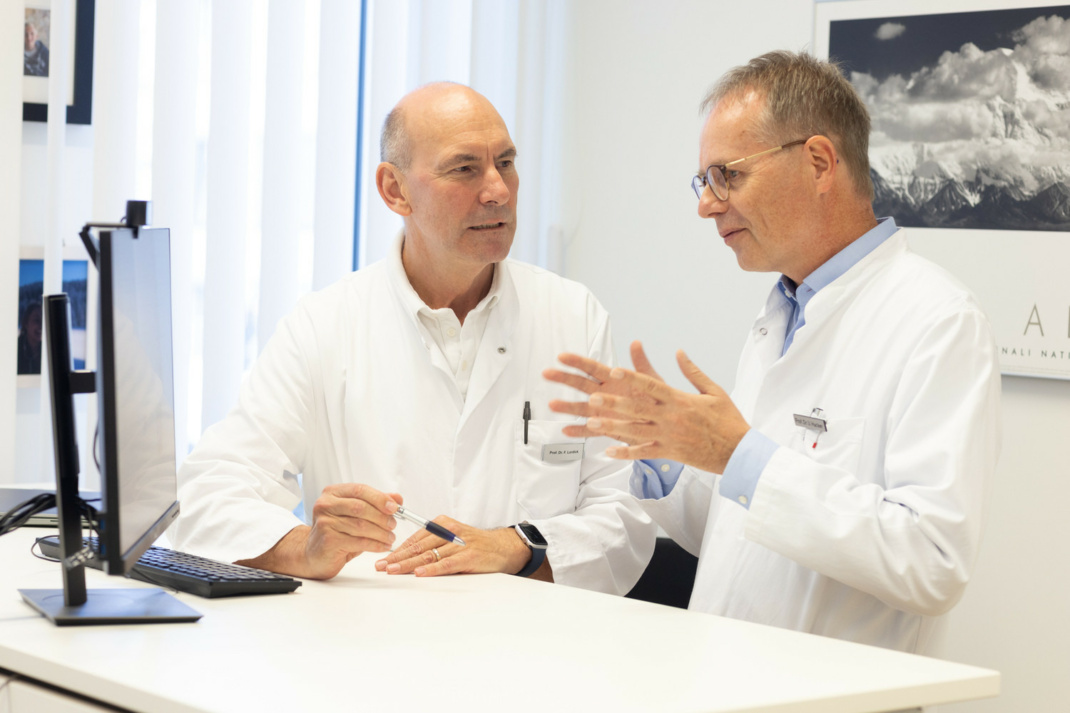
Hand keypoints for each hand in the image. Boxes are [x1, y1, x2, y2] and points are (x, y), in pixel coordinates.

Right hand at [238, 483, 401, 579]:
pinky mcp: (328, 540)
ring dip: (381, 533)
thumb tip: (397, 498)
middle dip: (382, 517)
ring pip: (361, 525)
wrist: (314, 555)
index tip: (395, 507)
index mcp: (333, 493)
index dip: (380, 498)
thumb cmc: (337, 533)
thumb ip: (376, 504)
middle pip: (361, 507)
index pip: (360, 490)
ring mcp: (325, 522)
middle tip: (393, 525)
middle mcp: (325, 505)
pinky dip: (375, 544)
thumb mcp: (356, 515)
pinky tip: (382, 547)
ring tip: (390, 538)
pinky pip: (359, 541)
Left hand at [375, 517, 545, 579]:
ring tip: (393, 571)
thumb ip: (432, 543)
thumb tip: (405, 556)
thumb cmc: (474, 544)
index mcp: (442, 524)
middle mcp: (448, 531)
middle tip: (381, 566)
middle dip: (397, 558)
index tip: (383, 559)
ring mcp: (459, 543)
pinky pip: (447, 563)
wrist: (502, 547)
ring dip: (408, 564)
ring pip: (428, 555)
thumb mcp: (451, 537)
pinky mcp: (469, 556)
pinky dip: (432, 569)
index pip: (415, 538)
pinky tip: (420, 573)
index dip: (397, 550)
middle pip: (418, 546)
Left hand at [543, 340, 749, 473]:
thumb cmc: (728, 419)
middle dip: (614, 403)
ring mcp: (668, 436)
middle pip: (637, 409)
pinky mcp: (669, 453)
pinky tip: (608, 452)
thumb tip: (679, 352)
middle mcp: (671, 418)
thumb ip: (692, 371)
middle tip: (593, 397)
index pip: (651, 385)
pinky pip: (644, 453)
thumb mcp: (713, 390)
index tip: (614, 369)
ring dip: (612, 427)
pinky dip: (626, 453)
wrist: (739, 451)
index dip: (632, 377)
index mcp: (680, 400)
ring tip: (591, 423)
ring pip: (635, 431)